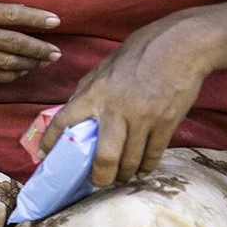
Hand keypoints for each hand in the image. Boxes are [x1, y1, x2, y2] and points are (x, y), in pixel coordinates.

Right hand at [0, 0, 61, 82]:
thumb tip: (19, 14)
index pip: (12, 15)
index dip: (36, 19)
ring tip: (44, 62)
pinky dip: (10, 76)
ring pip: (6, 64)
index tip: (56, 21)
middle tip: (57, 52)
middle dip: (39, 49)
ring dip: (29, 64)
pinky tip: (21, 72)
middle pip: (14, 44)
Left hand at [41, 17, 214, 184]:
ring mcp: (143, 118)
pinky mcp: (166, 123)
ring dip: (124, 175)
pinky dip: (146, 168)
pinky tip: (141, 171)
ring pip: (130, 162)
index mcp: (96, 93)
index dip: (50, 141)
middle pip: (104, 158)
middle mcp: (116, 109)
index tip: (44, 156)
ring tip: (120, 177)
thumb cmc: (140, 53)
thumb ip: (87, 91)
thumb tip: (71, 111)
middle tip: (97, 182)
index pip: (65, 121)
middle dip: (100, 178)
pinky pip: (153, 155)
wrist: (182, 44)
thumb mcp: (104, 67)